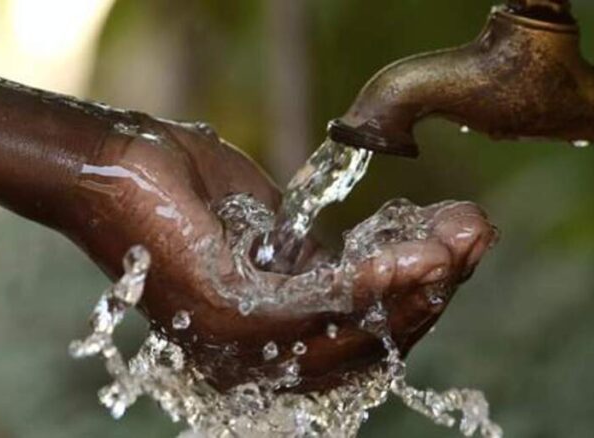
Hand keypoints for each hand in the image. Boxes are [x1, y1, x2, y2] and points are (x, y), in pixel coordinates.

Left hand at [59, 112, 497, 390]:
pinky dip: (376, 279)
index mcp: (263, 352)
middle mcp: (253, 366)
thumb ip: (319, 266)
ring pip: (353, 331)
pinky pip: (320, 305)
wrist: (118, 165)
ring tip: (460, 240)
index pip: (361, 343)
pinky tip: (417, 250)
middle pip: (369, 347)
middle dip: (432, 293)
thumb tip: (378, 267)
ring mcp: (238, 347)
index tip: (460, 247)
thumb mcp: (271, 240)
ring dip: (417, 283)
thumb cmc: (187, 196)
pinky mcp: (229, 312)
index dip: (419, 301)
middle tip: (476, 237)